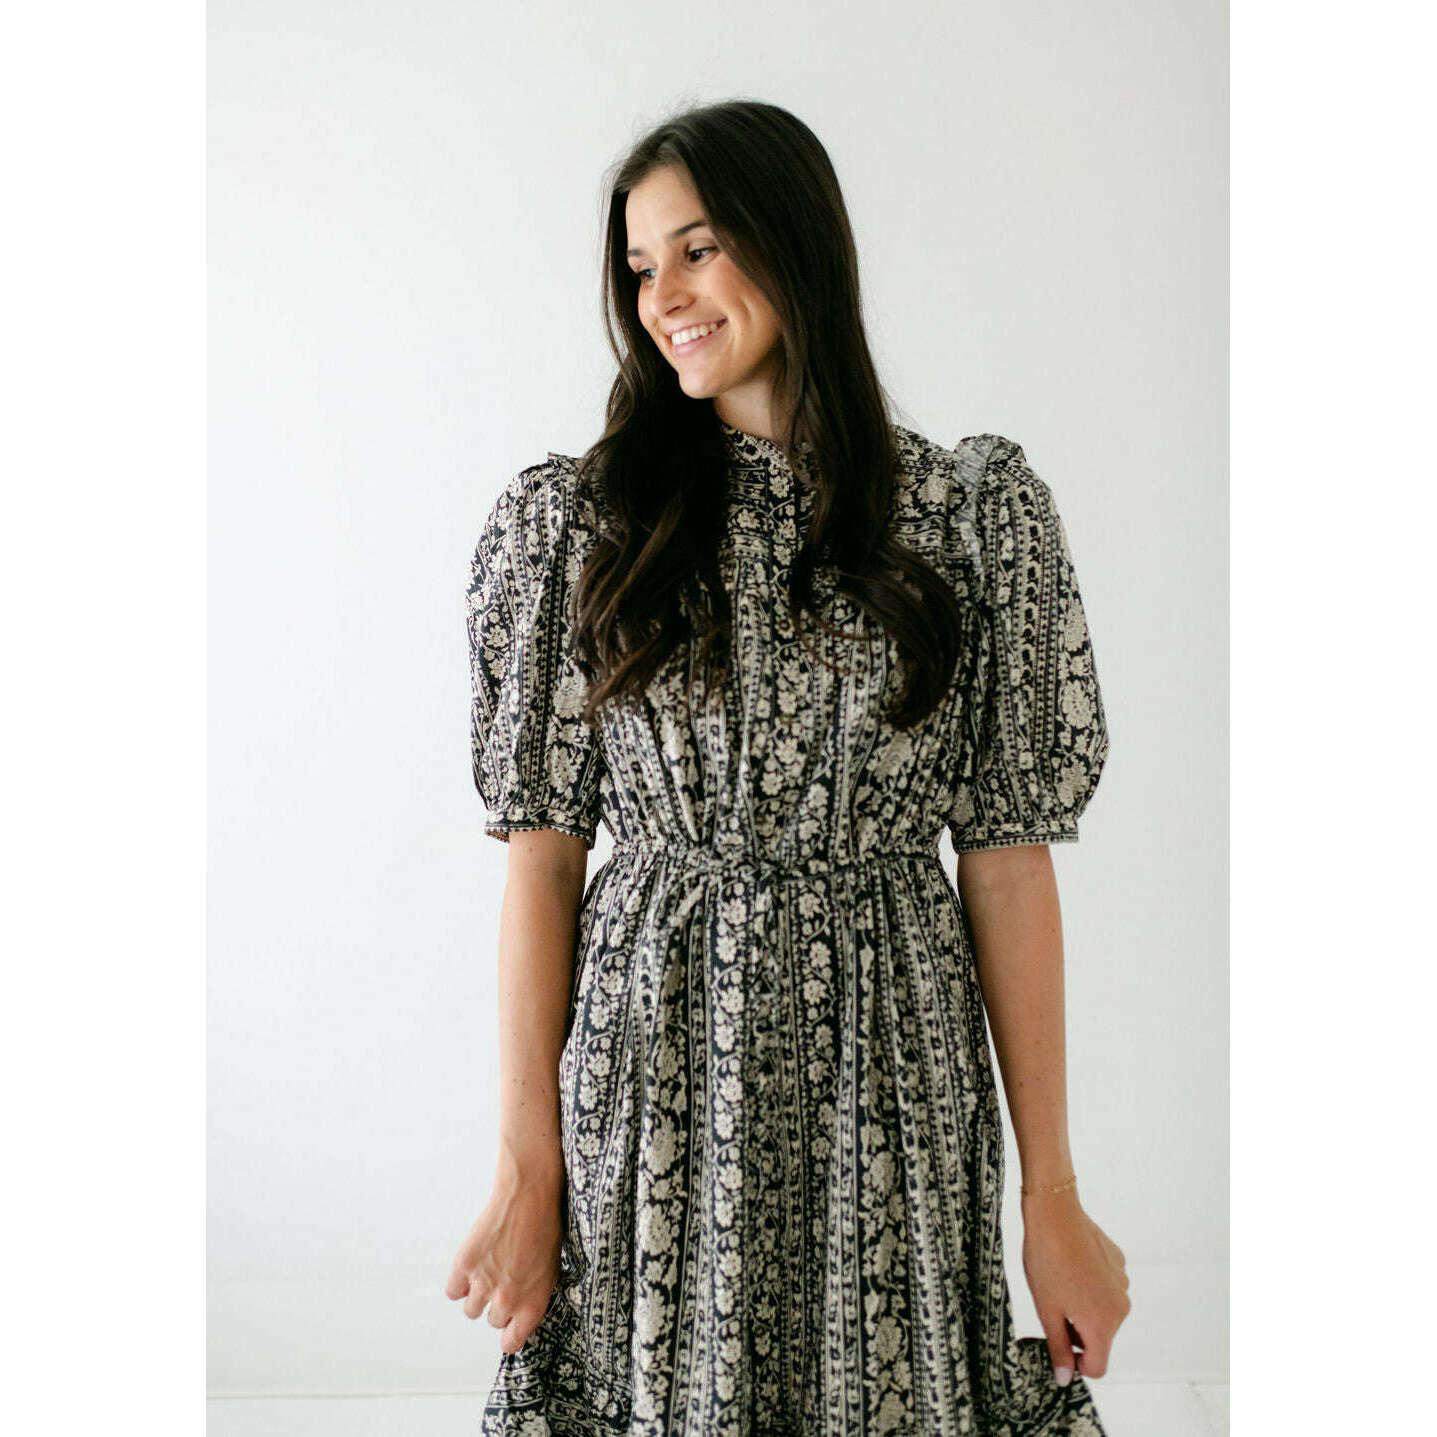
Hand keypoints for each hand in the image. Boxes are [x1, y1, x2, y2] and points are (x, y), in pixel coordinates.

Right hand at [444, 1156, 563, 1355]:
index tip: (508, 1327)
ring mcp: (484, 1283)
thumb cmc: (546, 1228)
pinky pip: (452, 1291)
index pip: (511, 1343)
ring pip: (470, 1310)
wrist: (529, 1193)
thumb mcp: (551, 1270)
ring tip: (489, 1271)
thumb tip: (518, 1316)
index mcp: (532, 1304)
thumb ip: (533, 1297)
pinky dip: (459, 1281)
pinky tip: (473, 1266)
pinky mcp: (464, 1265)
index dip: (509, 1335)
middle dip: (496, 1304)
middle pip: (491, 1322)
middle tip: (503, 1281)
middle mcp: (507, 1300)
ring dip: (477, 1294)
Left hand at [1020, 1190, 1130, 1382]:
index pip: (1097, 1367)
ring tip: (1060, 1281)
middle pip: (1100, 1338)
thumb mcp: (1046, 1311)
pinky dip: (1091, 1284)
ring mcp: (1122, 1284)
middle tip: (1053, 1304)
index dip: (1076, 1363)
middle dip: (1078, 1331)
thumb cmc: (1047, 1263)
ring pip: (1103, 1311)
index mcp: (1103, 1325)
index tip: (1058, 1343)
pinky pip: (1106, 1286)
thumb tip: (1065, 1380)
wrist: (1055, 1214)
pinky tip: (1072, 1263)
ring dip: (1084, 1306)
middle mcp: (1121, 1308)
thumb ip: (1059, 1349)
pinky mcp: (1119, 1263)